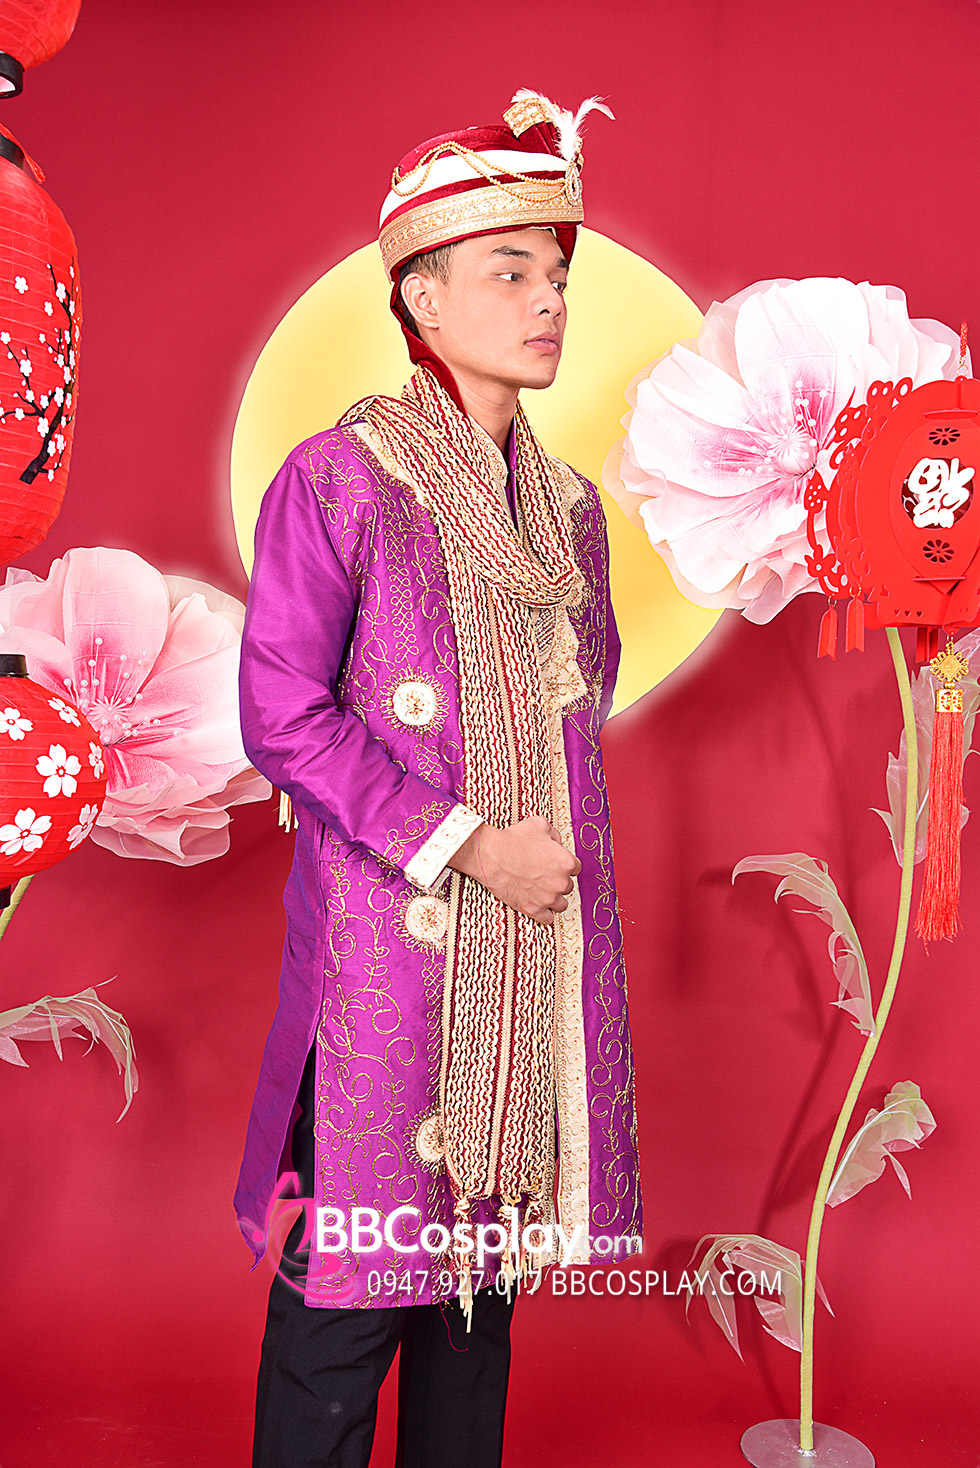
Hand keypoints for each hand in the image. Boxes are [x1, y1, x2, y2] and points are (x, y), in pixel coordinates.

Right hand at [449, 816, 580, 924]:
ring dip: (554, 898)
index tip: (554, 864)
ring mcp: (547, 898)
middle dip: (558, 881)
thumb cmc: (514, 839)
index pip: (576, 868)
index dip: (564, 864)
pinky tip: (539, 906)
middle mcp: (561, 883)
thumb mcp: (540, 824)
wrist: (491, 855)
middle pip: (568, 886)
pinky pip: (548, 919)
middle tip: (544, 875)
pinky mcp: (533, 909)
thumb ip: (554, 835)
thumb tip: (557, 844)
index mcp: (566, 862)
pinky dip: (545, 914)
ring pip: (561, 905)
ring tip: (543, 892)